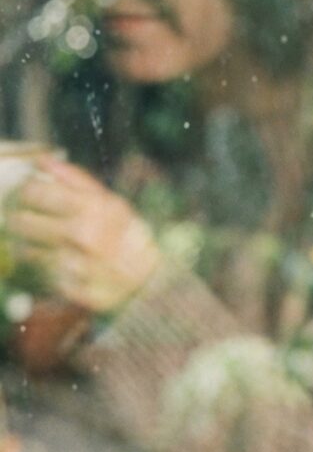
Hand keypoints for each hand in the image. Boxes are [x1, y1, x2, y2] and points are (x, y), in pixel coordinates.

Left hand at [7, 158, 160, 311]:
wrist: (152, 280)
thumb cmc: (128, 236)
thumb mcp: (112, 202)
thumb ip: (75, 180)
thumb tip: (42, 160)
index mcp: (92, 209)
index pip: (33, 193)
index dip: (26, 193)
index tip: (30, 197)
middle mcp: (83, 236)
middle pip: (20, 222)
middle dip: (21, 220)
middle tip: (29, 222)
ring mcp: (77, 265)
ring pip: (25, 250)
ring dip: (30, 246)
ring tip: (45, 245)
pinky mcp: (72, 290)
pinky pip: (39, 275)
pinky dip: (43, 269)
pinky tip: (57, 264)